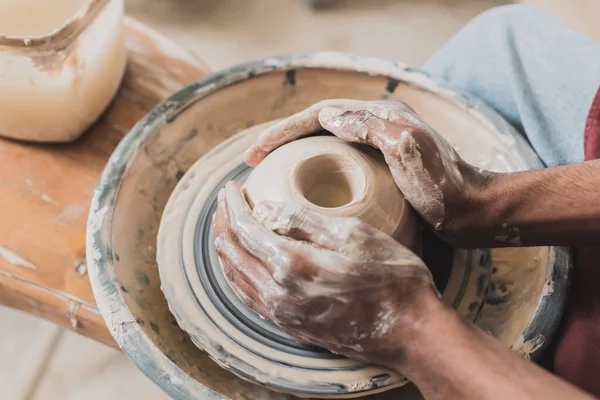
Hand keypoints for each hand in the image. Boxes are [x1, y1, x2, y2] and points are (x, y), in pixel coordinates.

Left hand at [213, 181, 440, 367]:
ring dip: (227, 249)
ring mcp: (281, 313)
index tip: (232, 187)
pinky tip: (243, 264)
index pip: (243, 228)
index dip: (232, 204)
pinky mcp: (289, 326)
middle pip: (231, 252)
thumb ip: (304, 221)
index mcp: (290, 264)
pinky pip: (248, 298)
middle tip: (226, 202)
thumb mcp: (352, 235)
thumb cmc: (390, 277)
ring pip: (234, 277)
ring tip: (229, 227)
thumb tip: (266, 208)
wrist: (409, 331)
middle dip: (223, 222)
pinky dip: (237, 274)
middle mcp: (277, 292)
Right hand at [244, 100, 493, 247]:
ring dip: (293, 153)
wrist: (474, 211)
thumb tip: (329, 114)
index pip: (319, 115)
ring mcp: (377, 147)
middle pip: (316, 126)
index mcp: (380, 116)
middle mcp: (376, 125)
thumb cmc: (446, 187)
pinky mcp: (379, 168)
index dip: (284, 131)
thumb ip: (373, 128)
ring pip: (323, 144)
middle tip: (250, 160)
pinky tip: (300, 188)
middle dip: (281, 139)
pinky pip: (336, 163)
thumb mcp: (410, 152)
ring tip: (267, 172)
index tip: (257, 151)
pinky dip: (312, 170)